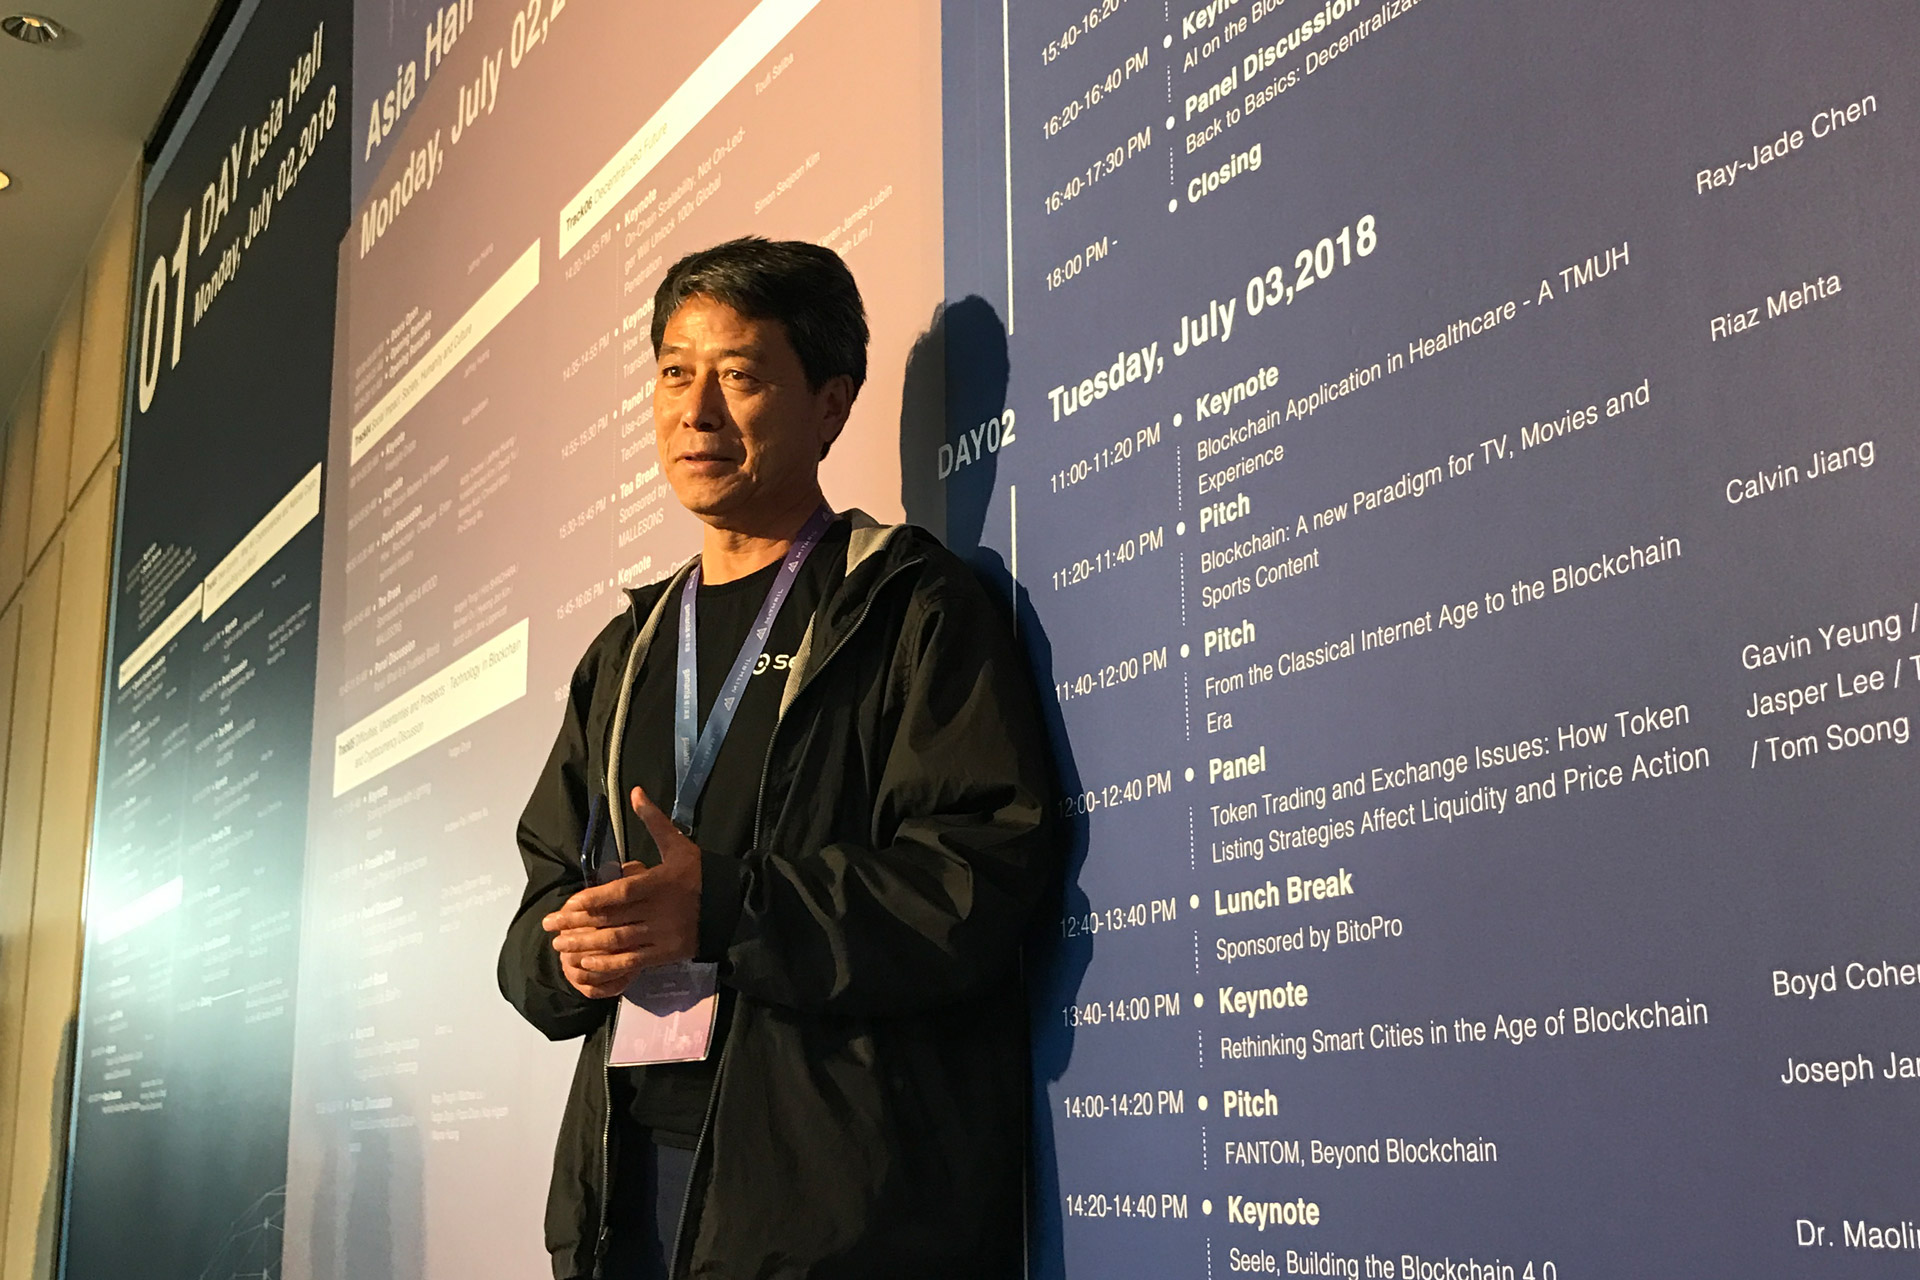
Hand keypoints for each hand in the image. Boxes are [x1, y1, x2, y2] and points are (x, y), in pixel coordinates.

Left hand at [542, 785, 704, 998]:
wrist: (731, 907)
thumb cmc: (700, 873)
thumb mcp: (679, 845)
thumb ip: (654, 821)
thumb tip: (636, 792)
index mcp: (660, 883)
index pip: (621, 892)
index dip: (593, 899)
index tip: (568, 904)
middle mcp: (659, 911)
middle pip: (612, 919)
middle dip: (577, 924)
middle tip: (550, 926)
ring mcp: (661, 935)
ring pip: (618, 942)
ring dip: (586, 945)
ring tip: (560, 945)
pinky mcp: (664, 954)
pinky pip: (631, 961)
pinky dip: (607, 964)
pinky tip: (586, 963)